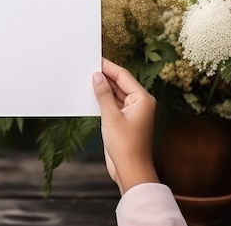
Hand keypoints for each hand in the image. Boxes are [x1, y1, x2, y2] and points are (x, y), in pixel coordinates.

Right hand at [92, 58, 158, 194]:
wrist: (130, 171)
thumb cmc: (126, 146)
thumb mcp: (110, 116)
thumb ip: (103, 94)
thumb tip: (97, 77)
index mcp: (143, 99)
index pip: (123, 76)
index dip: (108, 67)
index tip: (95, 59)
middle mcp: (140, 104)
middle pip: (120, 83)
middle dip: (105, 77)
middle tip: (87, 67)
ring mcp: (133, 113)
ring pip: (116, 94)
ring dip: (103, 89)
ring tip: (87, 80)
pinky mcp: (125, 121)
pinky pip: (114, 105)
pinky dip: (103, 100)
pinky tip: (92, 96)